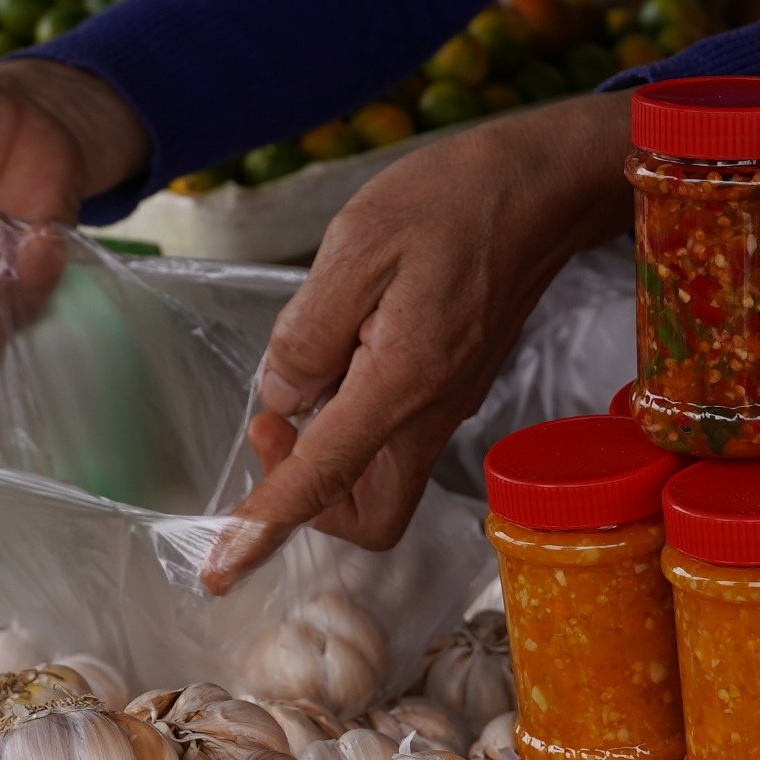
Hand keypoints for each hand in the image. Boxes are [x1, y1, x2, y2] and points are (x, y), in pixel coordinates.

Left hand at [207, 92, 636, 586]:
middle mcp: (430, 413)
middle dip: (308, 498)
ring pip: (378, 478)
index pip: (323, 481)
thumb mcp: (356, 249)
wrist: (538, 188)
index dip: (265, 529)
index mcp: (401, 385)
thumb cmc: (450, 203)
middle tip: (273, 423)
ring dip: (325, 456)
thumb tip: (283, 397)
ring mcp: (446, 404)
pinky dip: (350, 418)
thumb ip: (308, 334)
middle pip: (367, 514)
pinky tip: (339, 348)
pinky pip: (392, 434)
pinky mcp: (450, 384)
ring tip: (303, 373)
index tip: (221, 571)